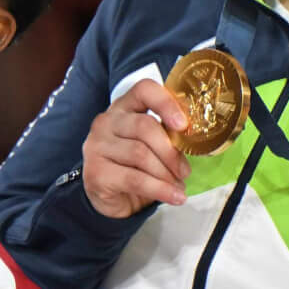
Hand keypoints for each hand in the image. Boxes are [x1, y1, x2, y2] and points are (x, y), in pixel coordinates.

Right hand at [81, 79, 192, 217]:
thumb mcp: (152, 145)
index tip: (183, 124)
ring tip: (178, 186)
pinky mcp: (95, 172)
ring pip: (140, 154)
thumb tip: (193, 140)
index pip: (144, 90)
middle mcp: (106, 122)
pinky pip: (135, 179)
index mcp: (124, 107)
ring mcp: (97, 146)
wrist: (112, 198)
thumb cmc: (136, 166)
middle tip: (185, 171)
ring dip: (166, 174)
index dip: (166, 103)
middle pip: (145, 126)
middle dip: (171, 152)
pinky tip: (173, 196)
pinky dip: (159, 189)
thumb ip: (167, 135)